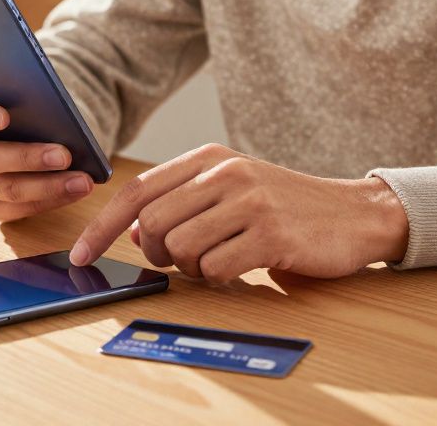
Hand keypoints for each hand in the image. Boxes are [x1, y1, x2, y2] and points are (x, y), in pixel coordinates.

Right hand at [0, 93, 94, 221]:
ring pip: (4, 190)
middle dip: (27, 158)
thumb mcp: (15, 97)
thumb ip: (22, 98)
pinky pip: (18, 210)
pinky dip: (51, 199)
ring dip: (48, 186)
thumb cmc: (17, 108)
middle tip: (65, 155)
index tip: (4, 116)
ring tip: (82, 180)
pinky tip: (76, 190)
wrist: (18, 133)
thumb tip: (52, 108)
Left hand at [69, 144, 407, 282]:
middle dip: (155, 253)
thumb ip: (180, 202)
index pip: (136, 191)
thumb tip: (131, 230)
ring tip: (222, 258)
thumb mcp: (230, 189)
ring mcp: (249, 202)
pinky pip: (216, 268)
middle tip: (181, 259)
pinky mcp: (271, 235)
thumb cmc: (285, 206)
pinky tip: (242, 266)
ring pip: (180, 248)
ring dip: (193, 267)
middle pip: (150, 223)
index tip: (81, 254)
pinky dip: (220, 277)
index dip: (101, 226)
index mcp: (208, 159)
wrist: (355, 214)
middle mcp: (225, 174)